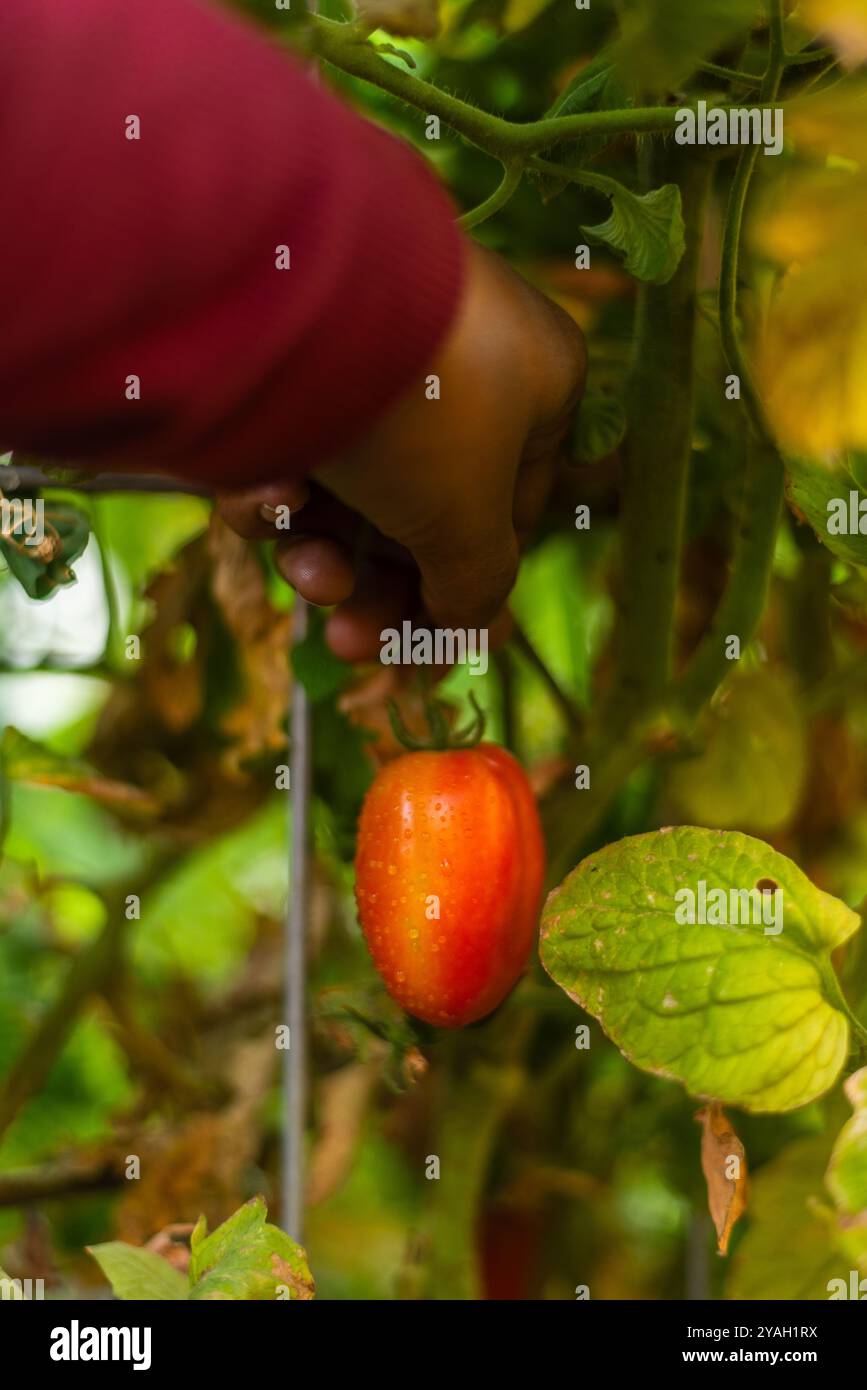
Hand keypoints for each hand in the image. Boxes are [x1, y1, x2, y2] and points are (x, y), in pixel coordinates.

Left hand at [217, 243, 585, 660]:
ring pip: (350, 489)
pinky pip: (290, 444)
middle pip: (420, 514)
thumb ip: (477, 585)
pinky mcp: (290, 354)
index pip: (508, 517)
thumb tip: (464, 624)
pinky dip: (270, 488)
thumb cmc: (424, 409)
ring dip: (321, 551)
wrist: (296, 291)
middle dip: (377, 589)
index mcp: (537, 388)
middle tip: (346, 642)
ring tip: (303, 568)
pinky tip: (259, 493)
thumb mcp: (469, 519)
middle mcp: (463, 364)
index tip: (415, 657)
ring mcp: (373, 355)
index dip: (458, 596)